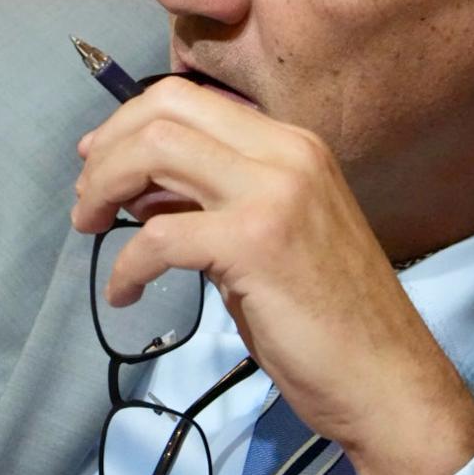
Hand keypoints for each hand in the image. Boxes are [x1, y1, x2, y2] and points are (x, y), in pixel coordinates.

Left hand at [71, 77, 473, 474]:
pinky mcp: (254, 244)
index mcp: (291, 143)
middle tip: (86, 199)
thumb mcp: (270, 233)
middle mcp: (286, 152)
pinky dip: (126, 264)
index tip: (97, 158)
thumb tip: (141, 188)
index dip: (128, 122)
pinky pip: (159, 236)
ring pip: (155, 152)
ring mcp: (273, 193)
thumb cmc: (330, 316)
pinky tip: (124, 293)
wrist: (387, 378)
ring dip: (104, 188)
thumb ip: (214, 197)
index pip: (188, 97)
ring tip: (90, 229)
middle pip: (164, 110)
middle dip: (108, 149)